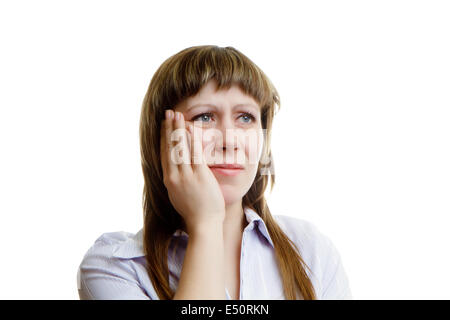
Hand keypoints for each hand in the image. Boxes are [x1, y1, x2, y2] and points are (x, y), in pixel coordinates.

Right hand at [160, 110, 225, 233]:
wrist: (203, 224)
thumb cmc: (194, 211)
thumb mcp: (178, 195)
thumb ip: (176, 182)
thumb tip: (173, 172)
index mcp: (169, 180)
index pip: (164, 154)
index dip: (163, 138)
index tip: (163, 126)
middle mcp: (175, 176)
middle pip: (169, 147)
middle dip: (169, 128)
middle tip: (168, 113)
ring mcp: (186, 175)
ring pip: (180, 147)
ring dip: (178, 128)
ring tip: (176, 115)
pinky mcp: (199, 175)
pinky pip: (194, 152)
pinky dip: (191, 139)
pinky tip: (189, 128)